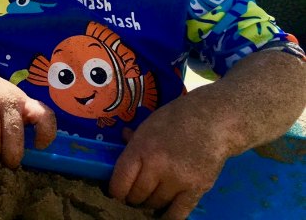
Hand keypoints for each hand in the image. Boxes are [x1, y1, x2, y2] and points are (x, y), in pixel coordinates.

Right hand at [0, 71, 55, 166]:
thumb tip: (29, 157)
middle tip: (7, 163)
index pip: (44, 115)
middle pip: (13, 132)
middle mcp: (8, 100)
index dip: (45, 134)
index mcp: (25, 103)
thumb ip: (23, 127)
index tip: (38, 147)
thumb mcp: (16, 108)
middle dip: (10, 155)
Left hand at [109, 97, 228, 218]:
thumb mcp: (149, 125)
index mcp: (141, 149)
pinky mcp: (197, 189)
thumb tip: (122, 138)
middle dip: (131, 197)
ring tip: (149, 198)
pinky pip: (177, 214)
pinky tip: (162, 213)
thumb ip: (135, 139)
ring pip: (155, 204)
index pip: (120, 182)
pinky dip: (167, 217)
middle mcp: (157, 167)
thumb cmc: (177, 118)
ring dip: (149, 204)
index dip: (115, 191)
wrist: (213, 122)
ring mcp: (178, 180)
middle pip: (136, 196)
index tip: (116, 192)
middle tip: (133, 195)